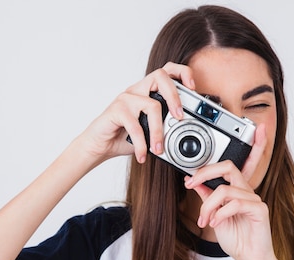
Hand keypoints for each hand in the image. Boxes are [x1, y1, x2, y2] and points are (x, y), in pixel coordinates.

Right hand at [79, 62, 195, 164]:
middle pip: (160, 76)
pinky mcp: (117, 110)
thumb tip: (187, 133)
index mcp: (147, 90)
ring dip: (159, 131)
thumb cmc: (125, 137)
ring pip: (152, 105)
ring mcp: (126, 98)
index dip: (182, 73)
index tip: (193, 87)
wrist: (99, 146)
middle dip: (175, 95)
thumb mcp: (150, 131)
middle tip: (179, 117)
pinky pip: (135, 126)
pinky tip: (142, 154)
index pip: (167, 71)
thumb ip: (165, 126)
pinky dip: (142, 143)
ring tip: (159, 150)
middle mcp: (137, 89)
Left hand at [184, 124, 278, 259]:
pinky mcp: (259, 210)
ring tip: (204, 220)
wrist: (250, 259)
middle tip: (190, 182)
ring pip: (225, 190)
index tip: (246, 134)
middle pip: (229, 166)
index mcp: (238, 189)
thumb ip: (207, 197)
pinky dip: (220, 213)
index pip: (244, 160)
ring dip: (208, 206)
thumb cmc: (237, 238)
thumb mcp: (214, 214)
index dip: (253, 143)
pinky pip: (234, 204)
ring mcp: (255, 199)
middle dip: (205, 172)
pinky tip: (216, 223)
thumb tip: (194, 182)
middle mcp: (248, 191)